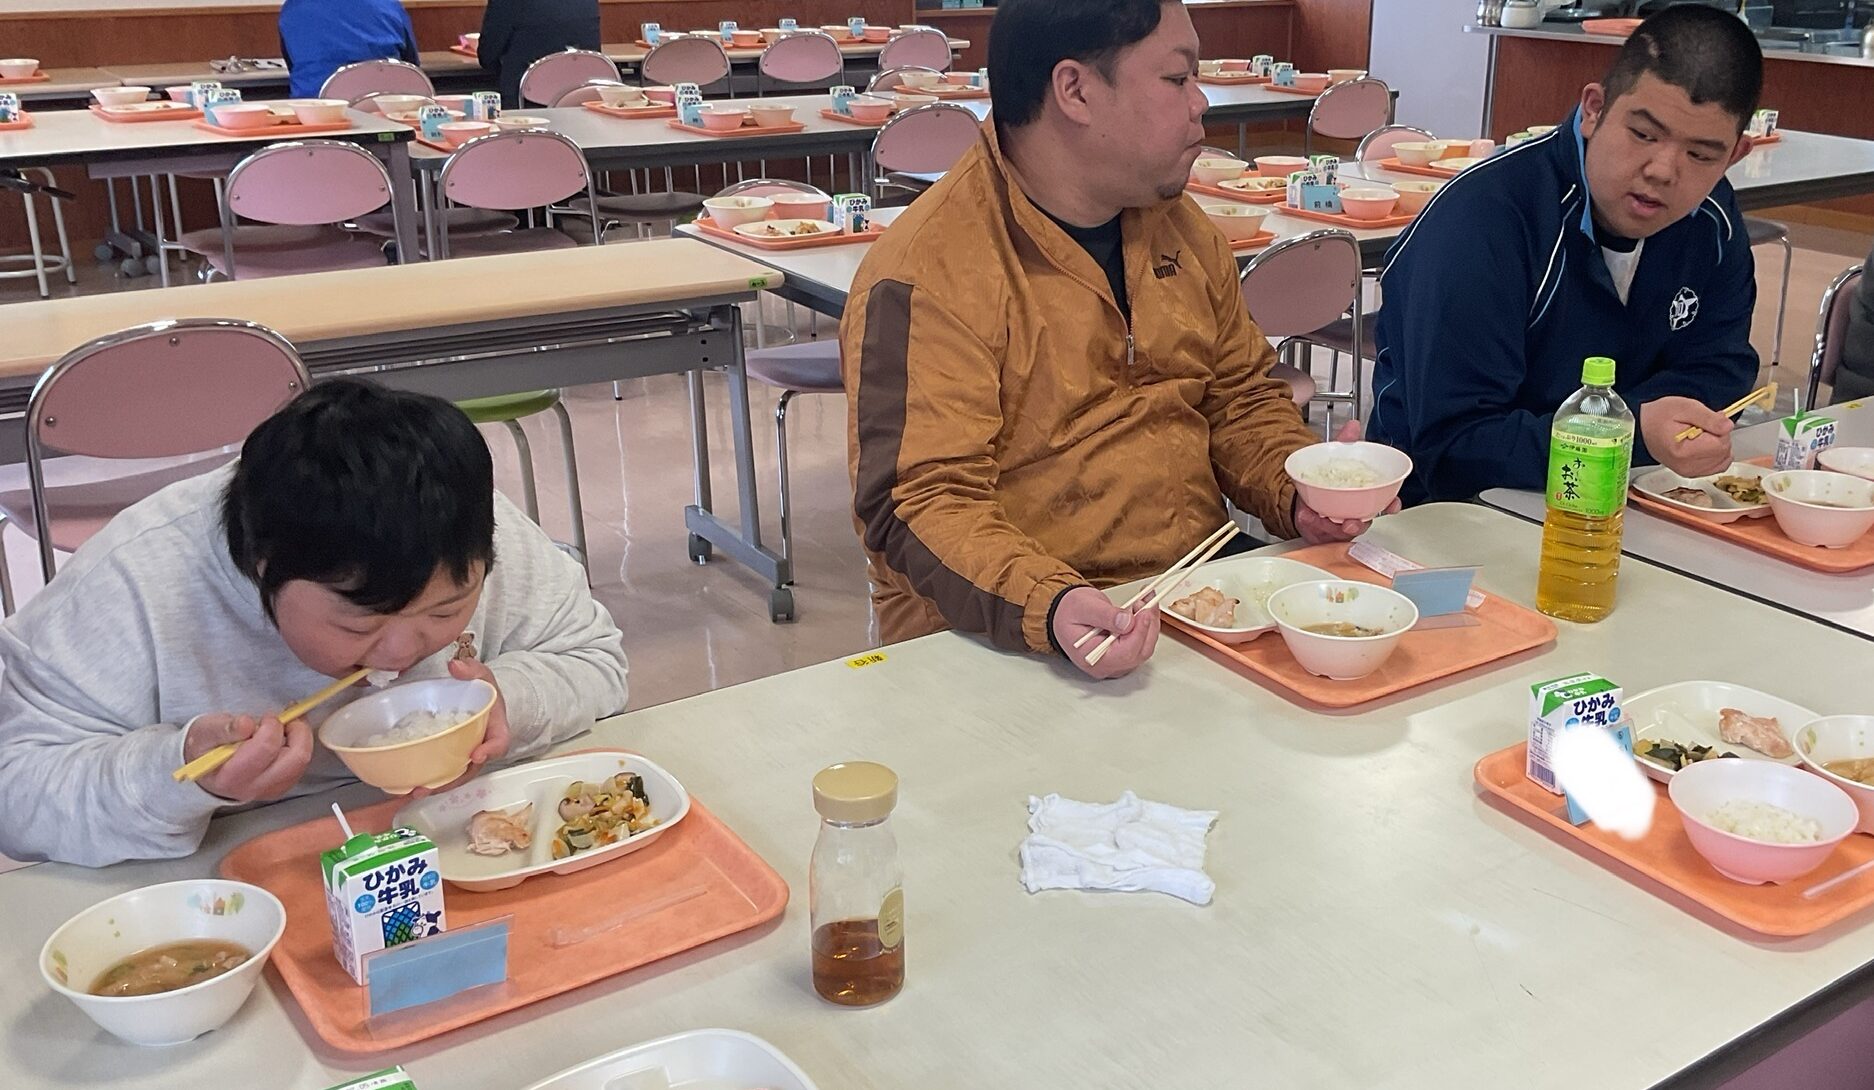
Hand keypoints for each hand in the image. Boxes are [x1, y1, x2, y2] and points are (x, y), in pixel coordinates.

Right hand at [186, 713, 312, 802]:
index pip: (266, 748)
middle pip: (295, 759)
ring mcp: (269, 790)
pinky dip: (299, 746)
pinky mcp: (280, 787)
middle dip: (298, 731)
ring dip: (300, 738)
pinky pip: (301, 766)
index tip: (265, 717)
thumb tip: (247, 724)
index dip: (272, 726)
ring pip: (302, 762)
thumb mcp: (204, 732)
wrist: (202, 769)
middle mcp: (254, 787)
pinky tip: (286, 736)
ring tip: (285, 725)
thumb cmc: (203, 747)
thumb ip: (224, 729)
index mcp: (231, 775)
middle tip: (287, 718)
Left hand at [409, 657, 510, 797]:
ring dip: (435, 787)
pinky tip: (407, 785)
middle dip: (451, 782)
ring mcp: (465, 757)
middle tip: (428, 787)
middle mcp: (482, 749)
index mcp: (496, 729)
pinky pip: (442, 772)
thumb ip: (472, 670)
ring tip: (413, 791)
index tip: (476, 754)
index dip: (490, 751)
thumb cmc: (484, 691)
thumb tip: (454, 665)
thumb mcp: (484, 676)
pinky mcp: (451, 758)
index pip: (499, 743)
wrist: (481, 703)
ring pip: (454, 776)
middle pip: (470, 770)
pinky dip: (428, 780)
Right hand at [1051, 585, 1160, 679]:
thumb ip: (1105, 616)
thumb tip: (1127, 621)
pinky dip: (1146, 625)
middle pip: (1139, 652)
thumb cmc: (1068, 613)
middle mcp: (1106, 665)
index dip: (1139, 633)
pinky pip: (1141, 643)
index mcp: (1093, 659)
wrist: (1064, 614)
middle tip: (1147, 602)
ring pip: (1144, 648)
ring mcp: (1116, 661)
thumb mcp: (1083, 607)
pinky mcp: (1123, 653)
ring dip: (1149, 623)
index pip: (1125, 654)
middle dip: (1147, 626)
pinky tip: (1144, 608)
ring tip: (1144, 601)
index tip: (1144, 613)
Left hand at [1293, 419, 1400, 542]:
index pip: (1384, 503)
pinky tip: (1306, 514)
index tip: (1392, 505)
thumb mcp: (1334, 457)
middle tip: (1352, 521)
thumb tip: (1353, 424)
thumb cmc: (1327, 480)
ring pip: (1340, 530)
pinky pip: (1318, 530)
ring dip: (1332, 527)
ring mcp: (1338, 525)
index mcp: (1363, 497)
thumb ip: (1344, 442)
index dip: (1391, 505)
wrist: (1303, 495)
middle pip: (1363, 522)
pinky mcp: (1322, 532)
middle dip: (1358, 524)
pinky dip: (1311, 522)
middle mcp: (1353, 513)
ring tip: (1321, 518)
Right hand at [1641, 396, 1733, 478]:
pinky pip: (1717, 466)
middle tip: (1701, 427)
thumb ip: (1709, 418)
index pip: (1722, 443)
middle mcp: (1687, 466)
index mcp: (1685, 452)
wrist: (1641, 426)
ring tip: (1700, 436)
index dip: (1718, 429)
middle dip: (1718, 437)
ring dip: (1717, 446)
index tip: (1705, 422)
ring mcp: (1689, 472)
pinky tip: (1704, 446)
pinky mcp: (1690, 473)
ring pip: (1723, 460)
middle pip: (1723, 452)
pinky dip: (1715, 455)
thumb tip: (1728, 427)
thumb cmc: (1659, 415)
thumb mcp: (1685, 407)